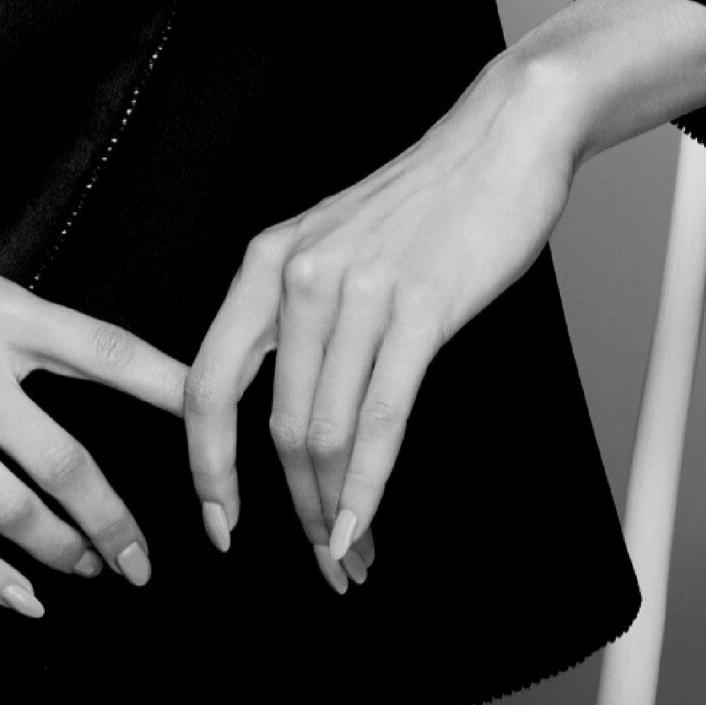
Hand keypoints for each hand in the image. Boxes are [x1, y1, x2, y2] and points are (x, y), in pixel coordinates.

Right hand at [0, 195, 187, 616]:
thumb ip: (17, 329)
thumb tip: (88, 368)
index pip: (107, 351)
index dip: (172, 391)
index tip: (223, 424)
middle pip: (69, 461)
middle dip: (117, 522)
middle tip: (145, 560)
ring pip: (14, 510)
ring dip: (65, 553)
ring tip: (94, 574)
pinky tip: (24, 600)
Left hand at [185, 53, 577, 592]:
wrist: (499, 140)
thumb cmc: (425, 203)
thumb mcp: (335, 247)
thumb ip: (302, 317)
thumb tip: (288, 412)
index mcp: (267, 263)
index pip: (208, 381)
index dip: (206, 464)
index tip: (219, 522)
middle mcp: (298, 275)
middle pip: (273, 424)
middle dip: (287, 509)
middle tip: (316, 563)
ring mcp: (357, 290)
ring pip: (323, 431)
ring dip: (332, 511)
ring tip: (349, 556)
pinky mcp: (417, 307)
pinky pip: (380, 418)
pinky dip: (366, 488)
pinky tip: (363, 526)